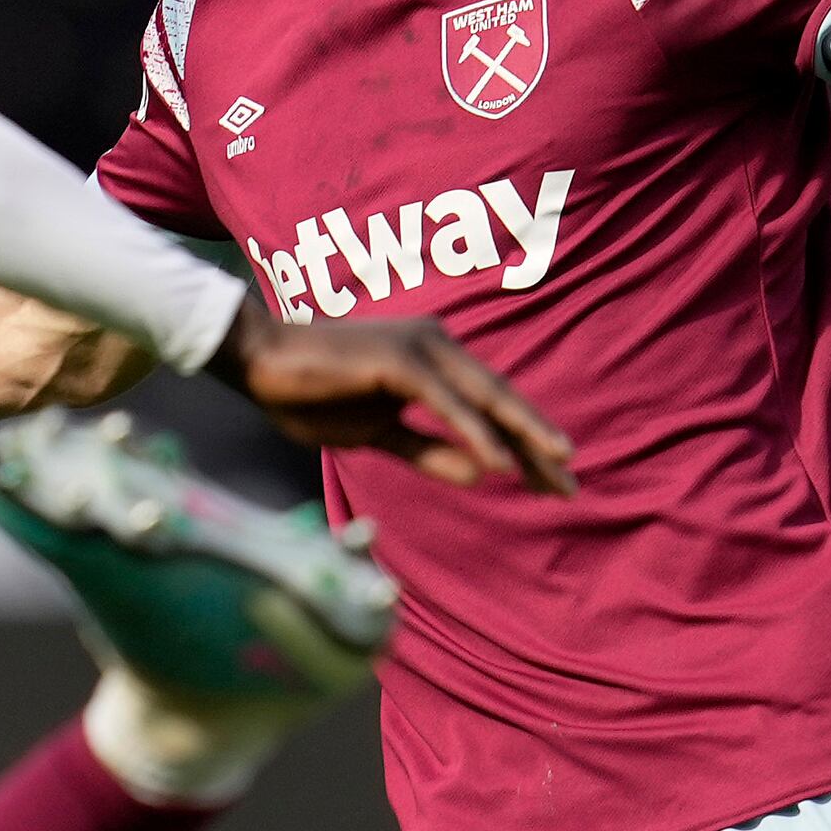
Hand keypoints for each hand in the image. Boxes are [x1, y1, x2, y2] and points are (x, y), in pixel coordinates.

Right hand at [213, 312, 576, 494]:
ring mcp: (418, 349)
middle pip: (500, 400)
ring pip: (484, 397)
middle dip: (537, 442)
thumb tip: (480, 474)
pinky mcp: (397, 361)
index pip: (490, 406)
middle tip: (572, 483)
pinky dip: (475, 433)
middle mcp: (436, 347)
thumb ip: (426, 451)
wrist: (258, 362)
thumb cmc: (311, 394)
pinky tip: (501, 463)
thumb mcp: (377, 434)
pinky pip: (445, 404)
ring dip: (521, 437)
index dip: (523, 443)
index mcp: (433, 362)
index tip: (553, 480)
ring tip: (556, 470)